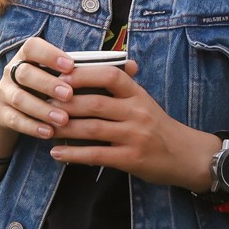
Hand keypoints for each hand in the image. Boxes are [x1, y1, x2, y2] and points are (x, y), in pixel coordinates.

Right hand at [0, 36, 74, 148]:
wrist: (7, 104)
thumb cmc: (39, 84)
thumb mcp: (47, 72)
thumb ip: (66, 71)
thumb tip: (100, 72)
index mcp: (25, 56)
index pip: (32, 47)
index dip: (50, 55)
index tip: (70, 66)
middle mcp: (11, 72)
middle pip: (25, 73)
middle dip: (48, 84)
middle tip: (69, 95)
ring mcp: (4, 93)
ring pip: (20, 99)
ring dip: (43, 109)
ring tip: (63, 119)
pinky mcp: (1, 113)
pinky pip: (15, 120)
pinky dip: (32, 127)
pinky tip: (49, 132)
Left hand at [49, 61, 214, 190]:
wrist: (186, 155)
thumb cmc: (159, 127)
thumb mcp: (144, 101)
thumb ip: (121, 88)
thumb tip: (89, 69)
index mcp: (138, 94)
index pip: (110, 75)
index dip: (83, 74)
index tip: (60, 76)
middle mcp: (136, 112)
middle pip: (95, 103)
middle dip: (65, 103)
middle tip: (42, 104)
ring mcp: (134, 136)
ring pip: (92, 129)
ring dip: (64, 129)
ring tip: (44, 128)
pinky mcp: (131, 159)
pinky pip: (96, 155)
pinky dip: (73, 155)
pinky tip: (56, 153)